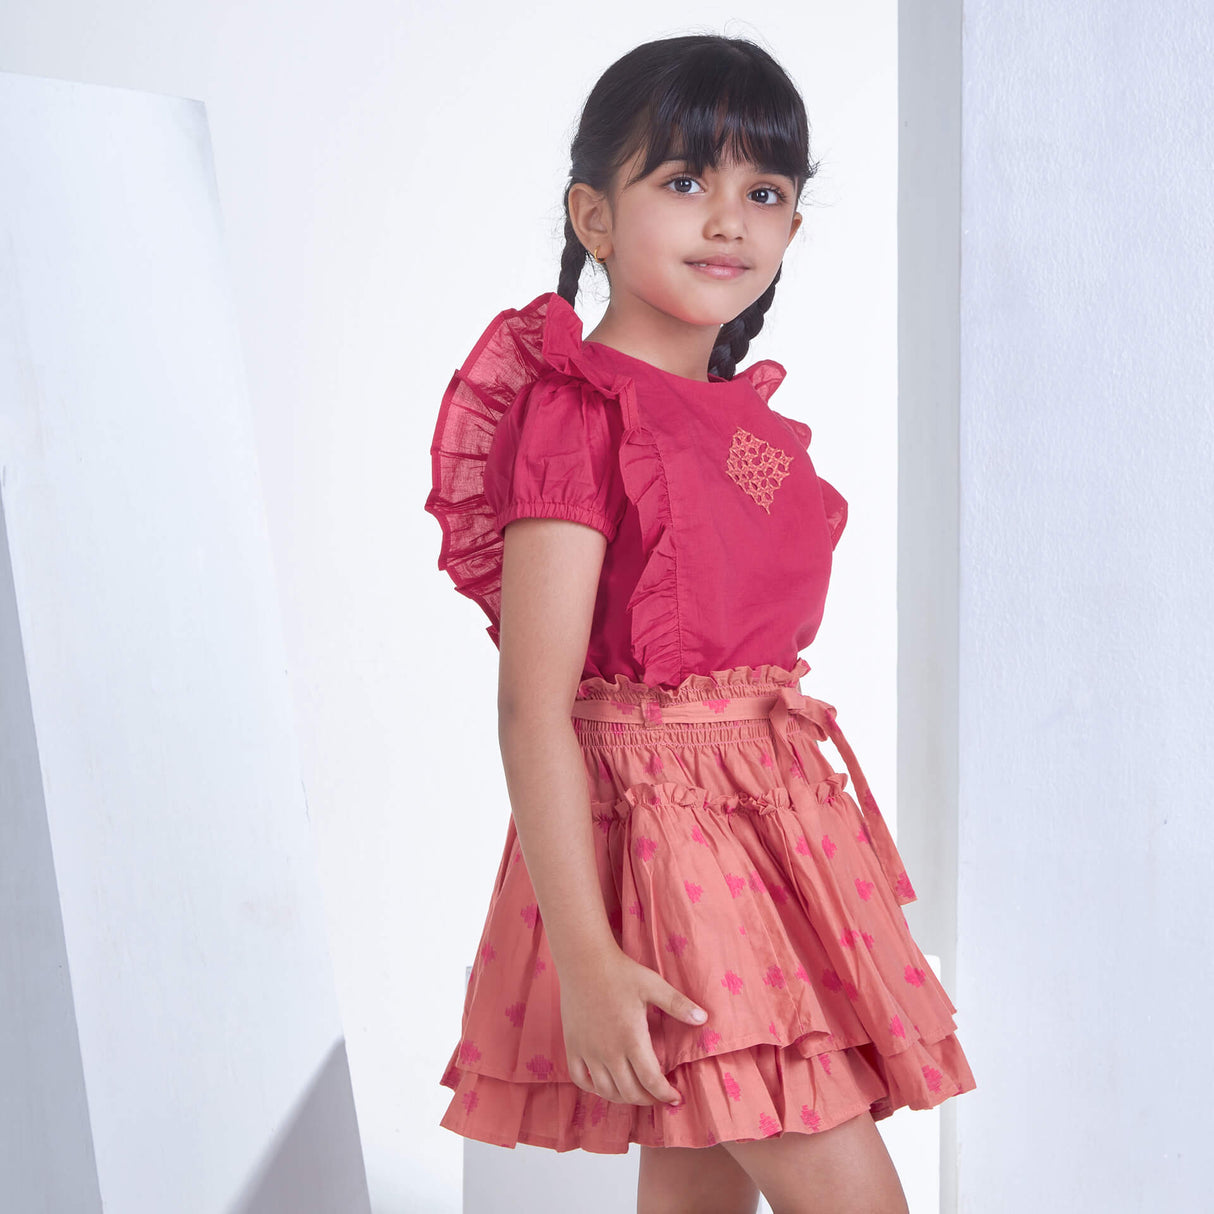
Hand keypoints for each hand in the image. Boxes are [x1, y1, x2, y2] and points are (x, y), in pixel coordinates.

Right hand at [559, 948, 708, 1106]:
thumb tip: (704, 1019)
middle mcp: (608, 1051)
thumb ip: (678, 1004)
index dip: (665, 1095)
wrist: (583, 960)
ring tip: (637, 1092)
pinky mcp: (572, 1046)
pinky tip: (606, 1084)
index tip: (676, 1098)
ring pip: (606, 1091)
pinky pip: (580, 1079)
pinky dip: (595, 1089)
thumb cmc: (621, 972)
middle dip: (648, 1099)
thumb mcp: (653, 985)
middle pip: (630, 1092)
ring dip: (624, 1098)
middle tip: (659, 1096)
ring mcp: (588, 1051)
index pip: (651, 1081)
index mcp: (631, 1039)